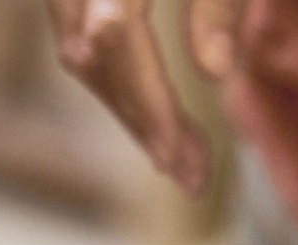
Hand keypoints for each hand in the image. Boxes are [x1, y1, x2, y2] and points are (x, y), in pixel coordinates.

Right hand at [42, 0, 248, 194]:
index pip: (116, 33)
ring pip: (78, 51)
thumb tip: (217, 75)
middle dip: (139, 121)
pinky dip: (118, 80)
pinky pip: (81, 37)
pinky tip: (157, 115)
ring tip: (183, 157)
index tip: (173, 158)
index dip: (145, 100)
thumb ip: (219, 6)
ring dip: (129, 109)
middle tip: (190, 175)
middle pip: (89, 54)